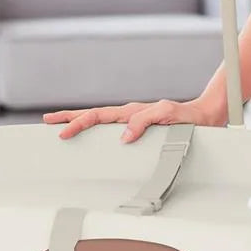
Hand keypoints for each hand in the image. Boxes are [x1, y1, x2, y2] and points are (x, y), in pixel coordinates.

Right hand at [42, 96, 225, 141]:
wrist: (203, 116)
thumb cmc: (187, 117)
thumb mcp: (168, 116)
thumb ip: (146, 121)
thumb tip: (124, 135)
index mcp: (132, 111)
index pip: (99, 116)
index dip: (79, 123)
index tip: (63, 132)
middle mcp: (129, 115)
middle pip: (94, 115)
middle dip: (70, 118)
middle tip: (47, 122)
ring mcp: (132, 122)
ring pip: (101, 122)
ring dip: (80, 123)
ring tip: (61, 127)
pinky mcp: (138, 129)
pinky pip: (112, 130)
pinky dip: (96, 132)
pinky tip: (91, 139)